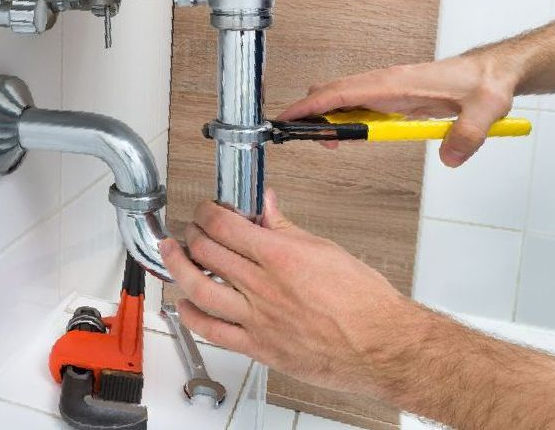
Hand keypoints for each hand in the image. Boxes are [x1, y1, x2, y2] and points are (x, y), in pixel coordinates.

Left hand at [160, 189, 414, 396]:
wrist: (382, 346)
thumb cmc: (364, 303)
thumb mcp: (326, 250)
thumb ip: (288, 229)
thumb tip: (267, 208)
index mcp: (281, 257)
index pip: (225, 225)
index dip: (206, 212)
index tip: (205, 210)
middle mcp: (264, 287)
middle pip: (207, 251)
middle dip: (192, 234)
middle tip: (191, 229)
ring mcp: (258, 319)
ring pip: (199, 288)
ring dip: (178, 267)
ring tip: (173, 255)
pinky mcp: (259, 347)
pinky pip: (212, 332)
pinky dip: (192, 315)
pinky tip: (185, 304)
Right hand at [278, 53, 516, 166]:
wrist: (493, 73)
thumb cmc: (485, 85)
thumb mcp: (484, 110)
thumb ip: (468, 135)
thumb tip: (449, 158)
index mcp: (396, 83)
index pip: (342, 92)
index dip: (311, 105)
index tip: (289, 117)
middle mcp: (385, 83)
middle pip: (332, 94)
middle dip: (311, 115)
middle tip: (305, 140)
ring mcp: (386, 89)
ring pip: (341, 99)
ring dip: (328, 120)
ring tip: (329, 142)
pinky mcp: (391, 97)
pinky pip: (356, 105)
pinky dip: (344, 119)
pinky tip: (351, 135)